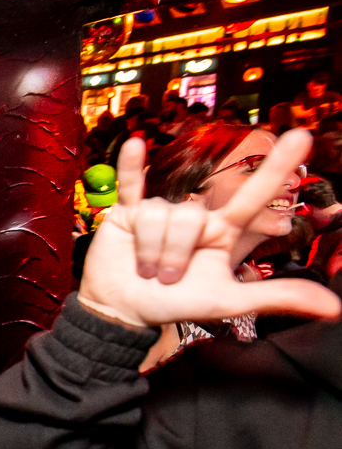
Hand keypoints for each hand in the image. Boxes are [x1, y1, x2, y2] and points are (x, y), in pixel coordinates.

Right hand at [78, 132, 339, 327]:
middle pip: (189, 219)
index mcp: (223, 231)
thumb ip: (277, 298)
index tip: (303, 136)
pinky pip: (131, 184)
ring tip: (145, 269)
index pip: (254, 196)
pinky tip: (136, 143)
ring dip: (149, 251)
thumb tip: (334, 309)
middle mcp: (194, 217)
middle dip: (175, 256)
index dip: (278, 167)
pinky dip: (131, 166)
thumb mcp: (228, 303)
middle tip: (168, 280)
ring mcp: (160, 210)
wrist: (127, 312)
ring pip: (158, 217)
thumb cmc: (176, 306)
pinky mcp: (128, 211)